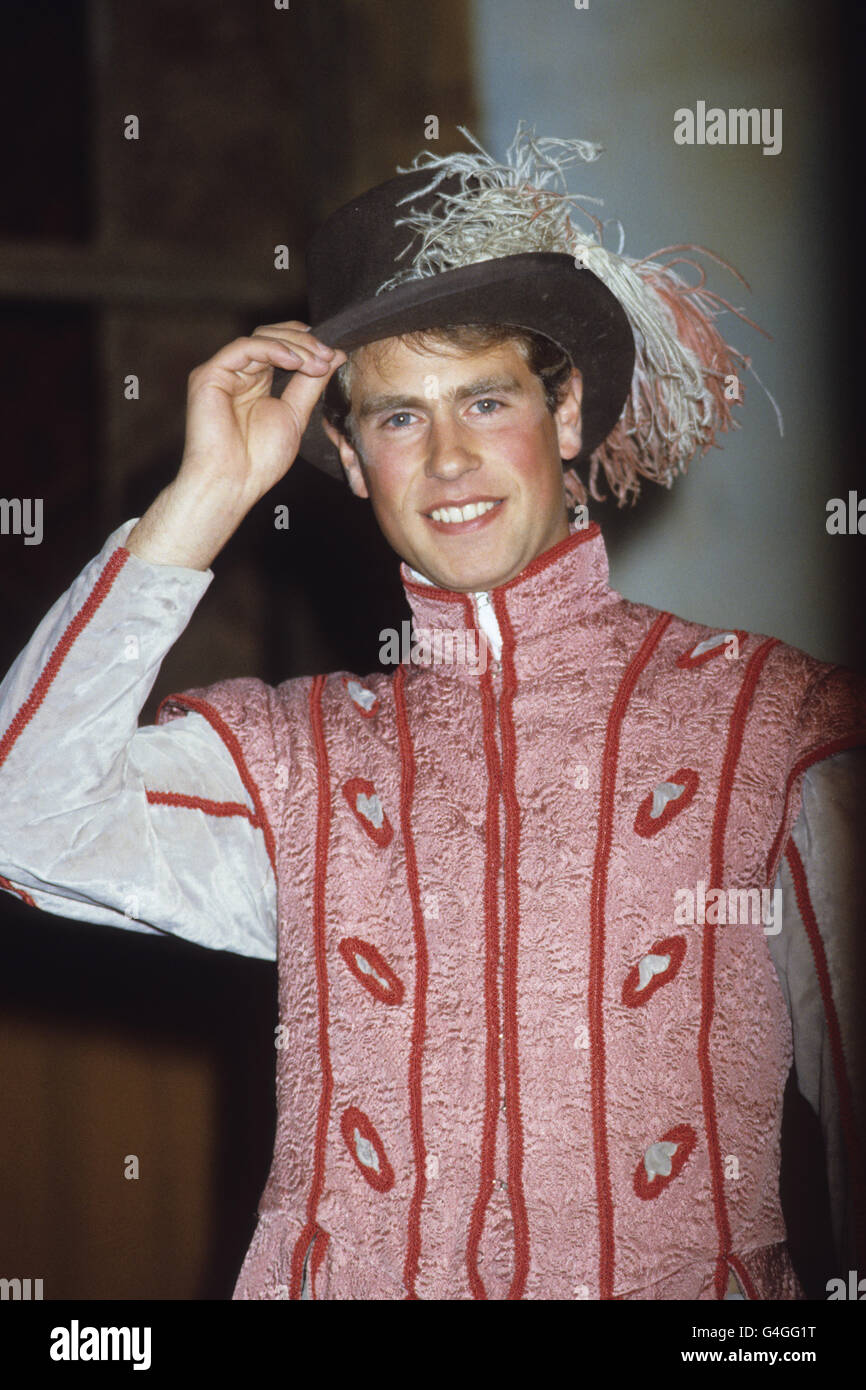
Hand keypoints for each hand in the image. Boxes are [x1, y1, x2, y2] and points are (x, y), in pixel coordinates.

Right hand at [179, 321, 346, 508]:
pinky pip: (244, 348)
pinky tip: (295, 361)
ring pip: (260, 337)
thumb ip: (311, 383)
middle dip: (304, 342)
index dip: (305, 344)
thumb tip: (335, 355)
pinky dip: (272, 349)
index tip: (332, 353)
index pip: (280, 348)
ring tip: (317, 362)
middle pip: (271, 337)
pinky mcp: (209, 374)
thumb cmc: (260, 459)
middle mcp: (237, 373)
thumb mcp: (295, 414)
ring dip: (294, 346)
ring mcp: (222, 372)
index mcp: (256, 382)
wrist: (232, 482)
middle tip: (328, 355)